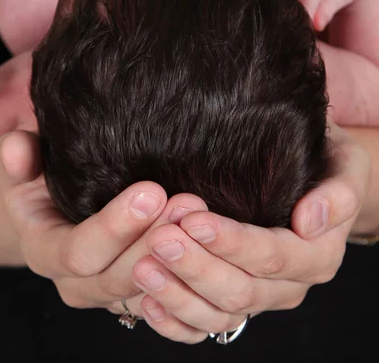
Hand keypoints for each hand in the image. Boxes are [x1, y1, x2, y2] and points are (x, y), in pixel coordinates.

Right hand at [0, 131, 207, 311]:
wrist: (55, 207)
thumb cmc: (40, 179)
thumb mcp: (19, 164)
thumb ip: (15, 157)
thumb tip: (19, 150)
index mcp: (46, 252)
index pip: (79, 252)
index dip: (115, 227)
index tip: (151, 191)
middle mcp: (77, 282)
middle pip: (118, 277)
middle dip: (155, 240)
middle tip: (189, 202)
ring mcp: (111, 292)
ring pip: (148, 290)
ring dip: (178, 257)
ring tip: (203, 216)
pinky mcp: (140, 292)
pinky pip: (167, 298)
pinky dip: (188, 276)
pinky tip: (212, 246)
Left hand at [123, 122, 370, 342]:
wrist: (317, 180)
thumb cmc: (327, 161)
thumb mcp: (346, 164)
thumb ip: (338, 192)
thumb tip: (310, 220)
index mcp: (317, 254)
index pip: (270, 256)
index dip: (231, 243)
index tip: (193, 221)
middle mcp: (289, 284)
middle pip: (240, 289)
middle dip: (196, 267)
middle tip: (158, 240)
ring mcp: (261, 297)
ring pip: (219, 314)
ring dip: (179, 294)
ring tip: (142, 268)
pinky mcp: (236, 303)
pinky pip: (205, 327)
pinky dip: (176, 320)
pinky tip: (148, 302)